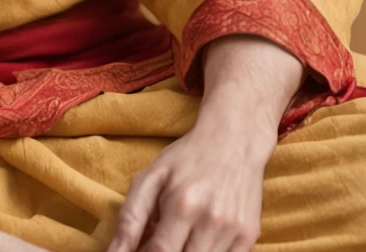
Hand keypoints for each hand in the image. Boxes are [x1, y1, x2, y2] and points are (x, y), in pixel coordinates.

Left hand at [106, 119, 268, 251]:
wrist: (235, 140)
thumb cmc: (187, 158)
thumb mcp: (152, 177)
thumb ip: (131, 218)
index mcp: (182, 205)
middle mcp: (211, 222)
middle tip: (159, 240)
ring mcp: (234, 232)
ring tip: (178, 235)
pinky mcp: (249, 238)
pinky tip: (197, 239)